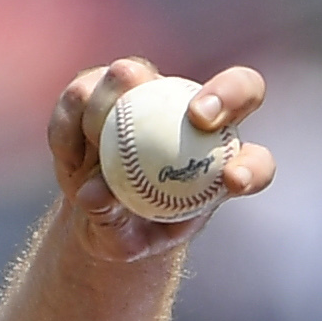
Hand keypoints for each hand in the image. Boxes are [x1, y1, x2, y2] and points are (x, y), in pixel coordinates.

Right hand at [47, 58, 275, 263]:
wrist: (93, 208)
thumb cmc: (124, 232)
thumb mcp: (119, 243)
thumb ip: (114, 226)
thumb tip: (96, 195)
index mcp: (221, 167)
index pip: (255, 162)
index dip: (252, 167)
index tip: (231, 181)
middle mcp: (199, 119)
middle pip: (238, 88)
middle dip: (226, 93)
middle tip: (197, 116)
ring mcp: (154, 93)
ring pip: (143, 76)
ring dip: (115, 100)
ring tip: (94, 137)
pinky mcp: (105, 85)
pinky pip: (87, 88)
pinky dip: (72, 115)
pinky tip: (66, 150)